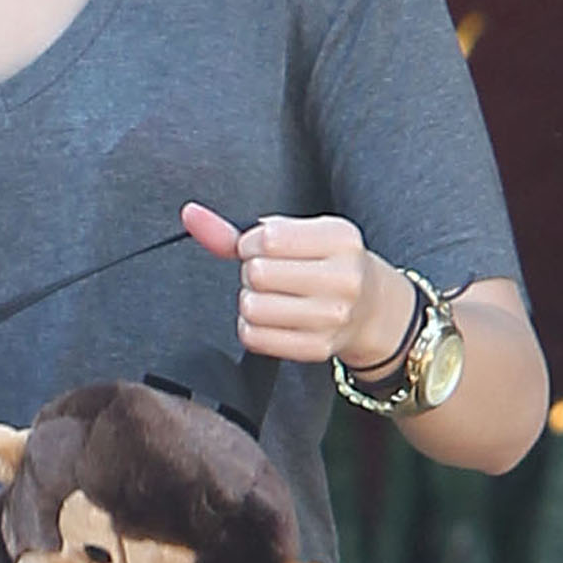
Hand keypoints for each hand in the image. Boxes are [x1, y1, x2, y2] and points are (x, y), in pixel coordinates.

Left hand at [181, 200, 411, 368]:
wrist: (371, 308)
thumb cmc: (326, 264)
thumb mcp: (298, 234)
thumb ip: (238, 229)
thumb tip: (190, 215)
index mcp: (340, 239)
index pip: (267, 239)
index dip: (250, 244)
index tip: (262, 249)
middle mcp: (343, 278)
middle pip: (257, 274)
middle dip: (251, 272)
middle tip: (269, 275)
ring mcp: (332, 317)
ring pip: (252, 308)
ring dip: (250, 301)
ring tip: (272, 296)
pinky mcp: (317, 348)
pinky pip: (254, 338)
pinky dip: (251, 327)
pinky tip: (272, 318)